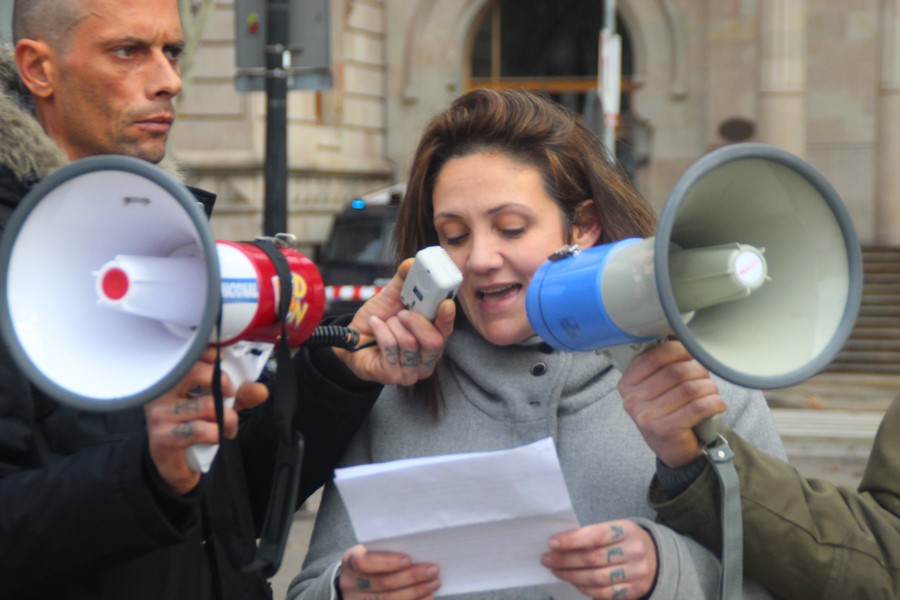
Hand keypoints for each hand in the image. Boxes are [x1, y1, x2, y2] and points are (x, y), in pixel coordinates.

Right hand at [144, 348, 267, 493]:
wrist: (174, 464)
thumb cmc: (194, 428)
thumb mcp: (220, 406)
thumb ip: (240, 395)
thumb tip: (261, 390)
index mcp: (172, 378)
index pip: (189, 354)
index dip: (211, 354)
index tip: (223, 361)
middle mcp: (161, 392)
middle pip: (196, 373)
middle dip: (224, 383)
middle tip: (231, 395)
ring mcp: (160, 414)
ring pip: (206, 405)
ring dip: (227, 417)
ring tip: (229, 426)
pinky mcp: (163, 437)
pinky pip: (200, 429)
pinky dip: (217, 433)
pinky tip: (218, 436)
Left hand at [334, 259, 455, 385]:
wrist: (352, 339)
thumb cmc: (377, 320)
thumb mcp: (391, 297)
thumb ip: (405, 280)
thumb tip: (412, 262)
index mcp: (433, 337)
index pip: (447, 330)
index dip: (448, 317)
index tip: (445, 302)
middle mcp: (427, 358)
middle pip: (435, 342)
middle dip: (416, 321)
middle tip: (401, 312)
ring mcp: (411, 371)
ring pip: (410, 343)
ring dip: (392, 326)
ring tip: (384, 321)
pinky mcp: (393, 376)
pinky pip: (390, 349)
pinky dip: (380, 332)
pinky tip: (374, 326)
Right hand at [337, 544, 440, 599]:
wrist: (356, 581)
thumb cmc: (372, 560)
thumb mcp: (372, 550)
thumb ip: (388, 549)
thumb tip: (419, 550)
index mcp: (350, 561)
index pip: (365, 562)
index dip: (387, 562)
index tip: (408, 559)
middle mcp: (350, 584)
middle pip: (382, 583)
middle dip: (411, 577)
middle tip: (433, 570)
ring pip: (389, 599)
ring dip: (415, 592)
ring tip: (434, 583)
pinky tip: (427, 597)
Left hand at [542, 520, 657, 598]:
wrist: (657, 558)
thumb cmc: (625, 541)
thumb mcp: (615, 530)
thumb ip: (591, 535)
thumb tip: (559, 544)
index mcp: (627, 530)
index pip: (595, 535)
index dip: (571, 540)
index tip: (552, 543)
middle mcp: (634, 552)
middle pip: (593, 559)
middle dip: (565, 560)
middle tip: (547, 559)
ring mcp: (636, 573)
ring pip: (596, 579)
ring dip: (571, 575)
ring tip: (556, 570)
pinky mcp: (634, 591)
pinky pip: (604, 593)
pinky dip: (585, 589)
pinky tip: (573, 582)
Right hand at [618, 340, 725, 467]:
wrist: (673, 449)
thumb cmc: (667, 412)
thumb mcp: (656, 388)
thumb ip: (662, 364)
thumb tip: (679, 335)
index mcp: (628, 384)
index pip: (653, 357)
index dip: (677, 350)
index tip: (691, 352)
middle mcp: (633, 400)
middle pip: (675, 371)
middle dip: (698, 370)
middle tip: (705, 376)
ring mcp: (646, 417)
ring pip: (689, 388)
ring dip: (708, 387)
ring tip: (711, 391)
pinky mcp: (665, 430)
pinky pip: (697, 407)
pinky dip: (714, 402)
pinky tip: (717, 403)